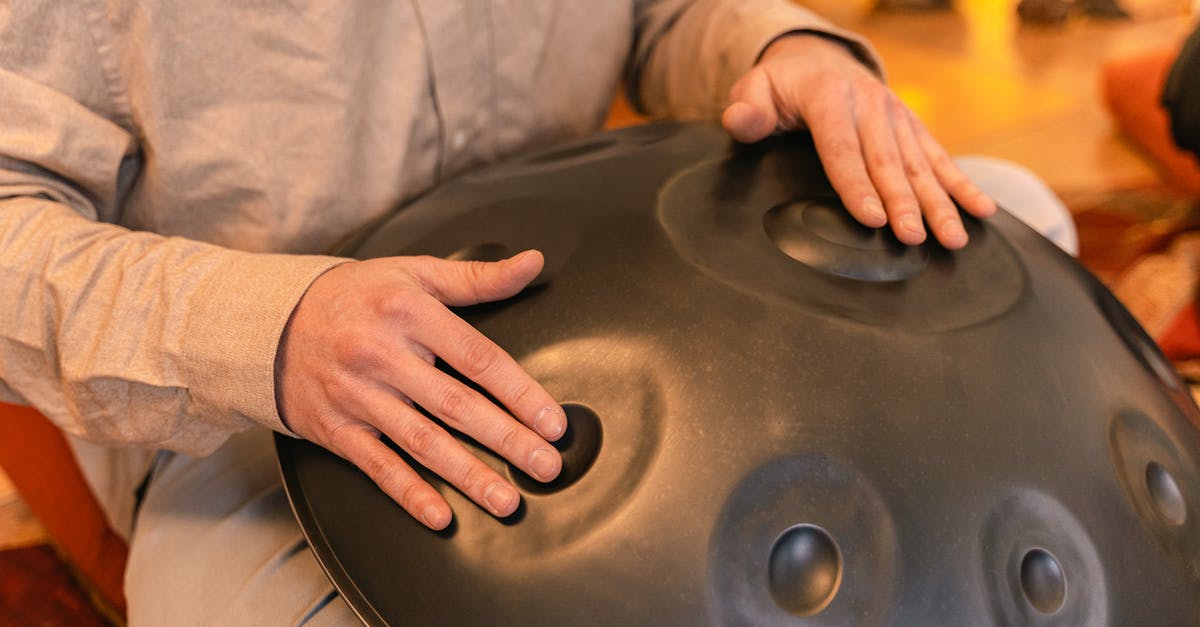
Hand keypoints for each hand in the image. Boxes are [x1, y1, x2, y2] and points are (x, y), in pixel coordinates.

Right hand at [275, 251, 566, 529]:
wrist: (269, 323)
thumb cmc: (357, 296)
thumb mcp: (413, 272)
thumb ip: (477, 277)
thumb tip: (534, 263)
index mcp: (409, 311)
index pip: (477, 357)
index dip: (520, 392)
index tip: (554, 422)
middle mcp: (382, 354)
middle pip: (455, 405)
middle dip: (506, 440)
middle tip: (547, 467)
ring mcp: (357, 396)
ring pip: (422, 442)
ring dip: (468, 475)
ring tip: (508, 500)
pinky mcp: (335, 429)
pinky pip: (377, 467)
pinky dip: (409, 494)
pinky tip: (441, 516)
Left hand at [721, 33, 996, 248]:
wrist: (818, 58)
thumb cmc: (781, 87)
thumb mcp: (755, 90)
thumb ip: (746, 109)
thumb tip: (740, 121)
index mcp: (829, 97)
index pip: (842, 148)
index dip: (856, 185)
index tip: (871, 218)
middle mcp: (870, 104)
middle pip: (887, 162)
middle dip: (904, 203)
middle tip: (915, 239)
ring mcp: (896, 115)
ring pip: (919, 164)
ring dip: (939, 203)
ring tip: (953, 238)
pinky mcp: (912, 127)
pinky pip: (939, 157)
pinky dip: (962, 185)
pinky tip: (982, 210)